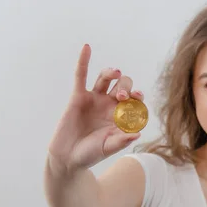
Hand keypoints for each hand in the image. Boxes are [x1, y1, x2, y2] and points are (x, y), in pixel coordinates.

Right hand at [47, 44, 144, 172]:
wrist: (68, 158)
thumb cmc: (91, 154)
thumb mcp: (108, 148)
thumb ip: (121, 141)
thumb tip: (137, 133)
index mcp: (122, 115)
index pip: (135, 102)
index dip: (138, 99)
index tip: (137, 100)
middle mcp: (110, 105)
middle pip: (123, 86)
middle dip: (125, 88)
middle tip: (121, 98)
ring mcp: (95, 99)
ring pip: (106, 78)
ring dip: (112, 74)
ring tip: (115, 73)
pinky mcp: (78, 96)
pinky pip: (81, 75)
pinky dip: (83, 61)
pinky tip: (86, 48)